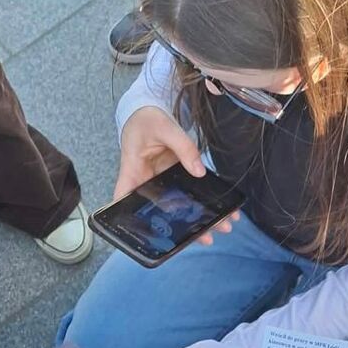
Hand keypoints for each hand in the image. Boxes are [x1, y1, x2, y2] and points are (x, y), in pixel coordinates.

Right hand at [116, 108, 237, 245]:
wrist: (149, 110)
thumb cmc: (146, 119)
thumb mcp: (164, 127)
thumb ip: (182, 147)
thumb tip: (199, 170)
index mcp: (132, 172)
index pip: (124, 199)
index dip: (133, 220)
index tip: (150, 234)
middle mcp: (145, 183)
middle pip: (159, 212)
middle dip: (183, 228)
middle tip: (205, 237)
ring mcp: (160, 183)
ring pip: (177, 208)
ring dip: (199, 219)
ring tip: (221, 227)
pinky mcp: (174, 178)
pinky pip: (188, 194)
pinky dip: (204, 202)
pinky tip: (223, 210)